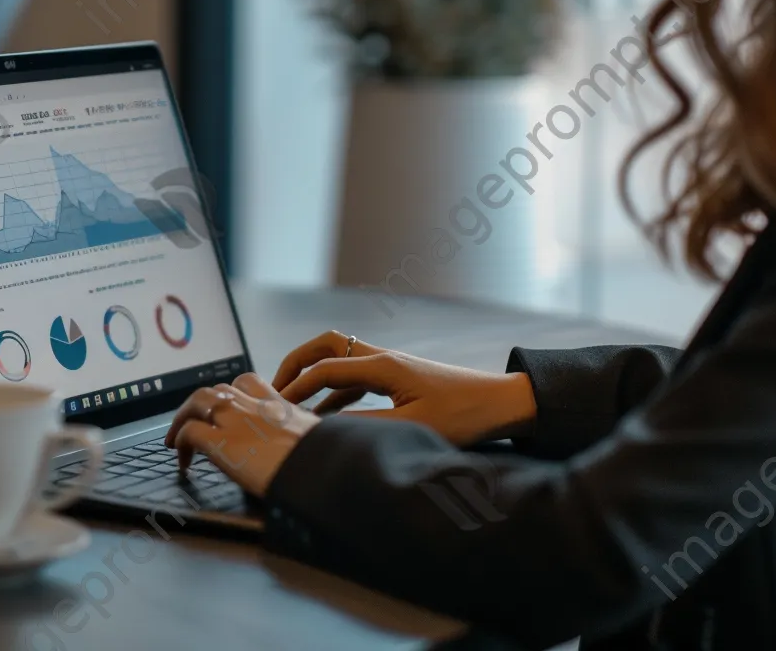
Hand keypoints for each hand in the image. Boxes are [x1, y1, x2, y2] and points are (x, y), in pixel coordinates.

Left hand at [163, 372, 320, 497]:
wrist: (321, 467)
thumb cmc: (325, 458)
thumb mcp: (317, 437)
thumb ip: (303, 436)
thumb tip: (305, 450)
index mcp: (277, 403)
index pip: (247, 383)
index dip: (231, 394)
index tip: (226, 411)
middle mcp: (253, 405)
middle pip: (216, 390)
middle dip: (199, 405)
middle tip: (192, 422)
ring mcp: (235, 420)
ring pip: (197, 402)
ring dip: (182, 418)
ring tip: (176, 439)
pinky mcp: (222, 442)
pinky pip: (189, 433)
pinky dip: (181, 444)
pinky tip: (183, 462)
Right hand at [271, 330, 536, 446]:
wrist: (502, 403)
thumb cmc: (465, 416)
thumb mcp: (413, 427)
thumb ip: (366, 427)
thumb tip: (326, 429)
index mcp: (383, 366)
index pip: (325, 369)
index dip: (296, 387)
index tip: (273, 407)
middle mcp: (383, 358)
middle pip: (327, 345)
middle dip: (296, 363)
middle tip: (273, 388)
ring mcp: (391, 365)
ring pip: (340, 359)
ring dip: (314, 376)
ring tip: (291, 402)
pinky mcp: (399, 377)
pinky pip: (356, 377)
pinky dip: (334, 391)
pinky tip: (326, 414)